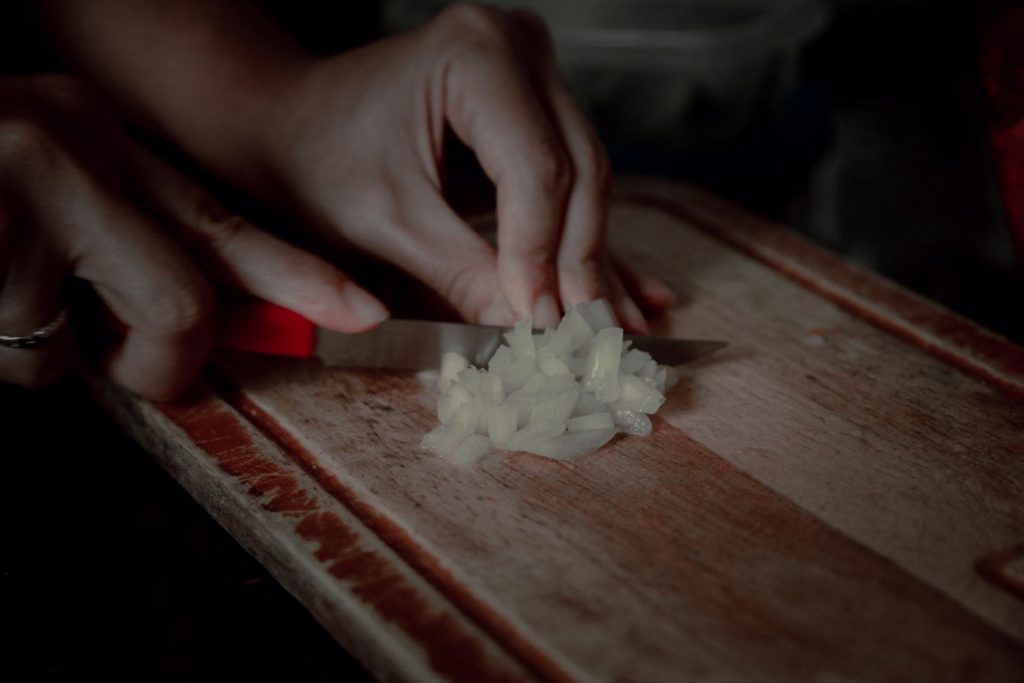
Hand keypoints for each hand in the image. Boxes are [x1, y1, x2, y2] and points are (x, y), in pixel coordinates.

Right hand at [0, 75, 384, 397]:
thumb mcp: (44, 185)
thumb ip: (127, 239)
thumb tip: (205, 320)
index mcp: (96, 134)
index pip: (219, 223)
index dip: (296, 279)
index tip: (363, 311)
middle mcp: (72, 154)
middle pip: (182, 305)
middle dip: (161, 364)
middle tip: (138, 372)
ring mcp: (23, 195)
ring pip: (84, 350)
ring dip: (44, 352)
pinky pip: (24, 361)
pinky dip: (2, 357)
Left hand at [257, 5, 672, 329]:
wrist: (289, 124)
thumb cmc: (317, 161)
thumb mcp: (386, 222)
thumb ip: (463, 274)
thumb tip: (532, 330)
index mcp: (474, 53)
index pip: (535, 169)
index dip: (541, 254)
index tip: (542, 323)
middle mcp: (518, 47)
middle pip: (577, 172)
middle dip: (579, 263)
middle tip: (590, 338)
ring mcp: (534, 73)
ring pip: (587, 182)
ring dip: (594, 262)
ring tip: (620, 330)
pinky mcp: (535, 109)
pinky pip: (571, 182)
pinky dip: (586, 243)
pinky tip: (633, 293)